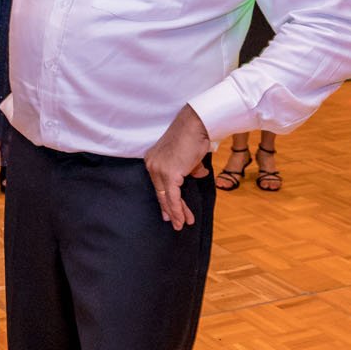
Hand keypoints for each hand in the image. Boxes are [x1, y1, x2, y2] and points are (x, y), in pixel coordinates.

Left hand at [143, 104, 211, 230]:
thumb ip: (190, 168)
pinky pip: (173, 197)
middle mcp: (152, 165)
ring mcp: (158, 170)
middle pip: (161, 193)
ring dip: (176, 213)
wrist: (196, 124)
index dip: (164, 200)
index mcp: (152, 160)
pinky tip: (182, 219)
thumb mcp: (189, 156)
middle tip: (174, 222)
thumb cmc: (194, 136)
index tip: (167, 212)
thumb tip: (198, 175)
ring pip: (166, 198)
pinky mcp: (169, 174)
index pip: (158, 185)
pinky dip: (178, 209)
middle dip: (169, 210)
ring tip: (181, 225)